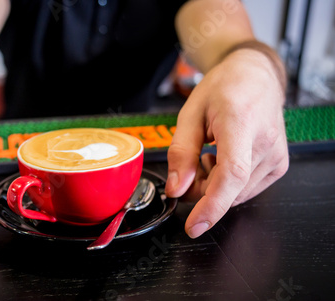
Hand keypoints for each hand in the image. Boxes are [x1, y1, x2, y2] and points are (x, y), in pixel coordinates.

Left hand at [165, 49, 288, 237]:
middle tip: (190, 166)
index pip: (231, 174)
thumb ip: (181, 153)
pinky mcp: (279, 165)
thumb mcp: (190, 114)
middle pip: (228, 189)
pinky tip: (222, 160)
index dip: (212, 205)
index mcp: (240, 124)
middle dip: (201, 189)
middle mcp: (265, 143)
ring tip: (208, 156)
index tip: (195, 225)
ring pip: (236, 194)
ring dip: (214, 186)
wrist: (255, 77)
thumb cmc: (223, 89)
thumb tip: (177, 188)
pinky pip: (246, 190)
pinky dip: (228, 184)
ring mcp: (276, 156)